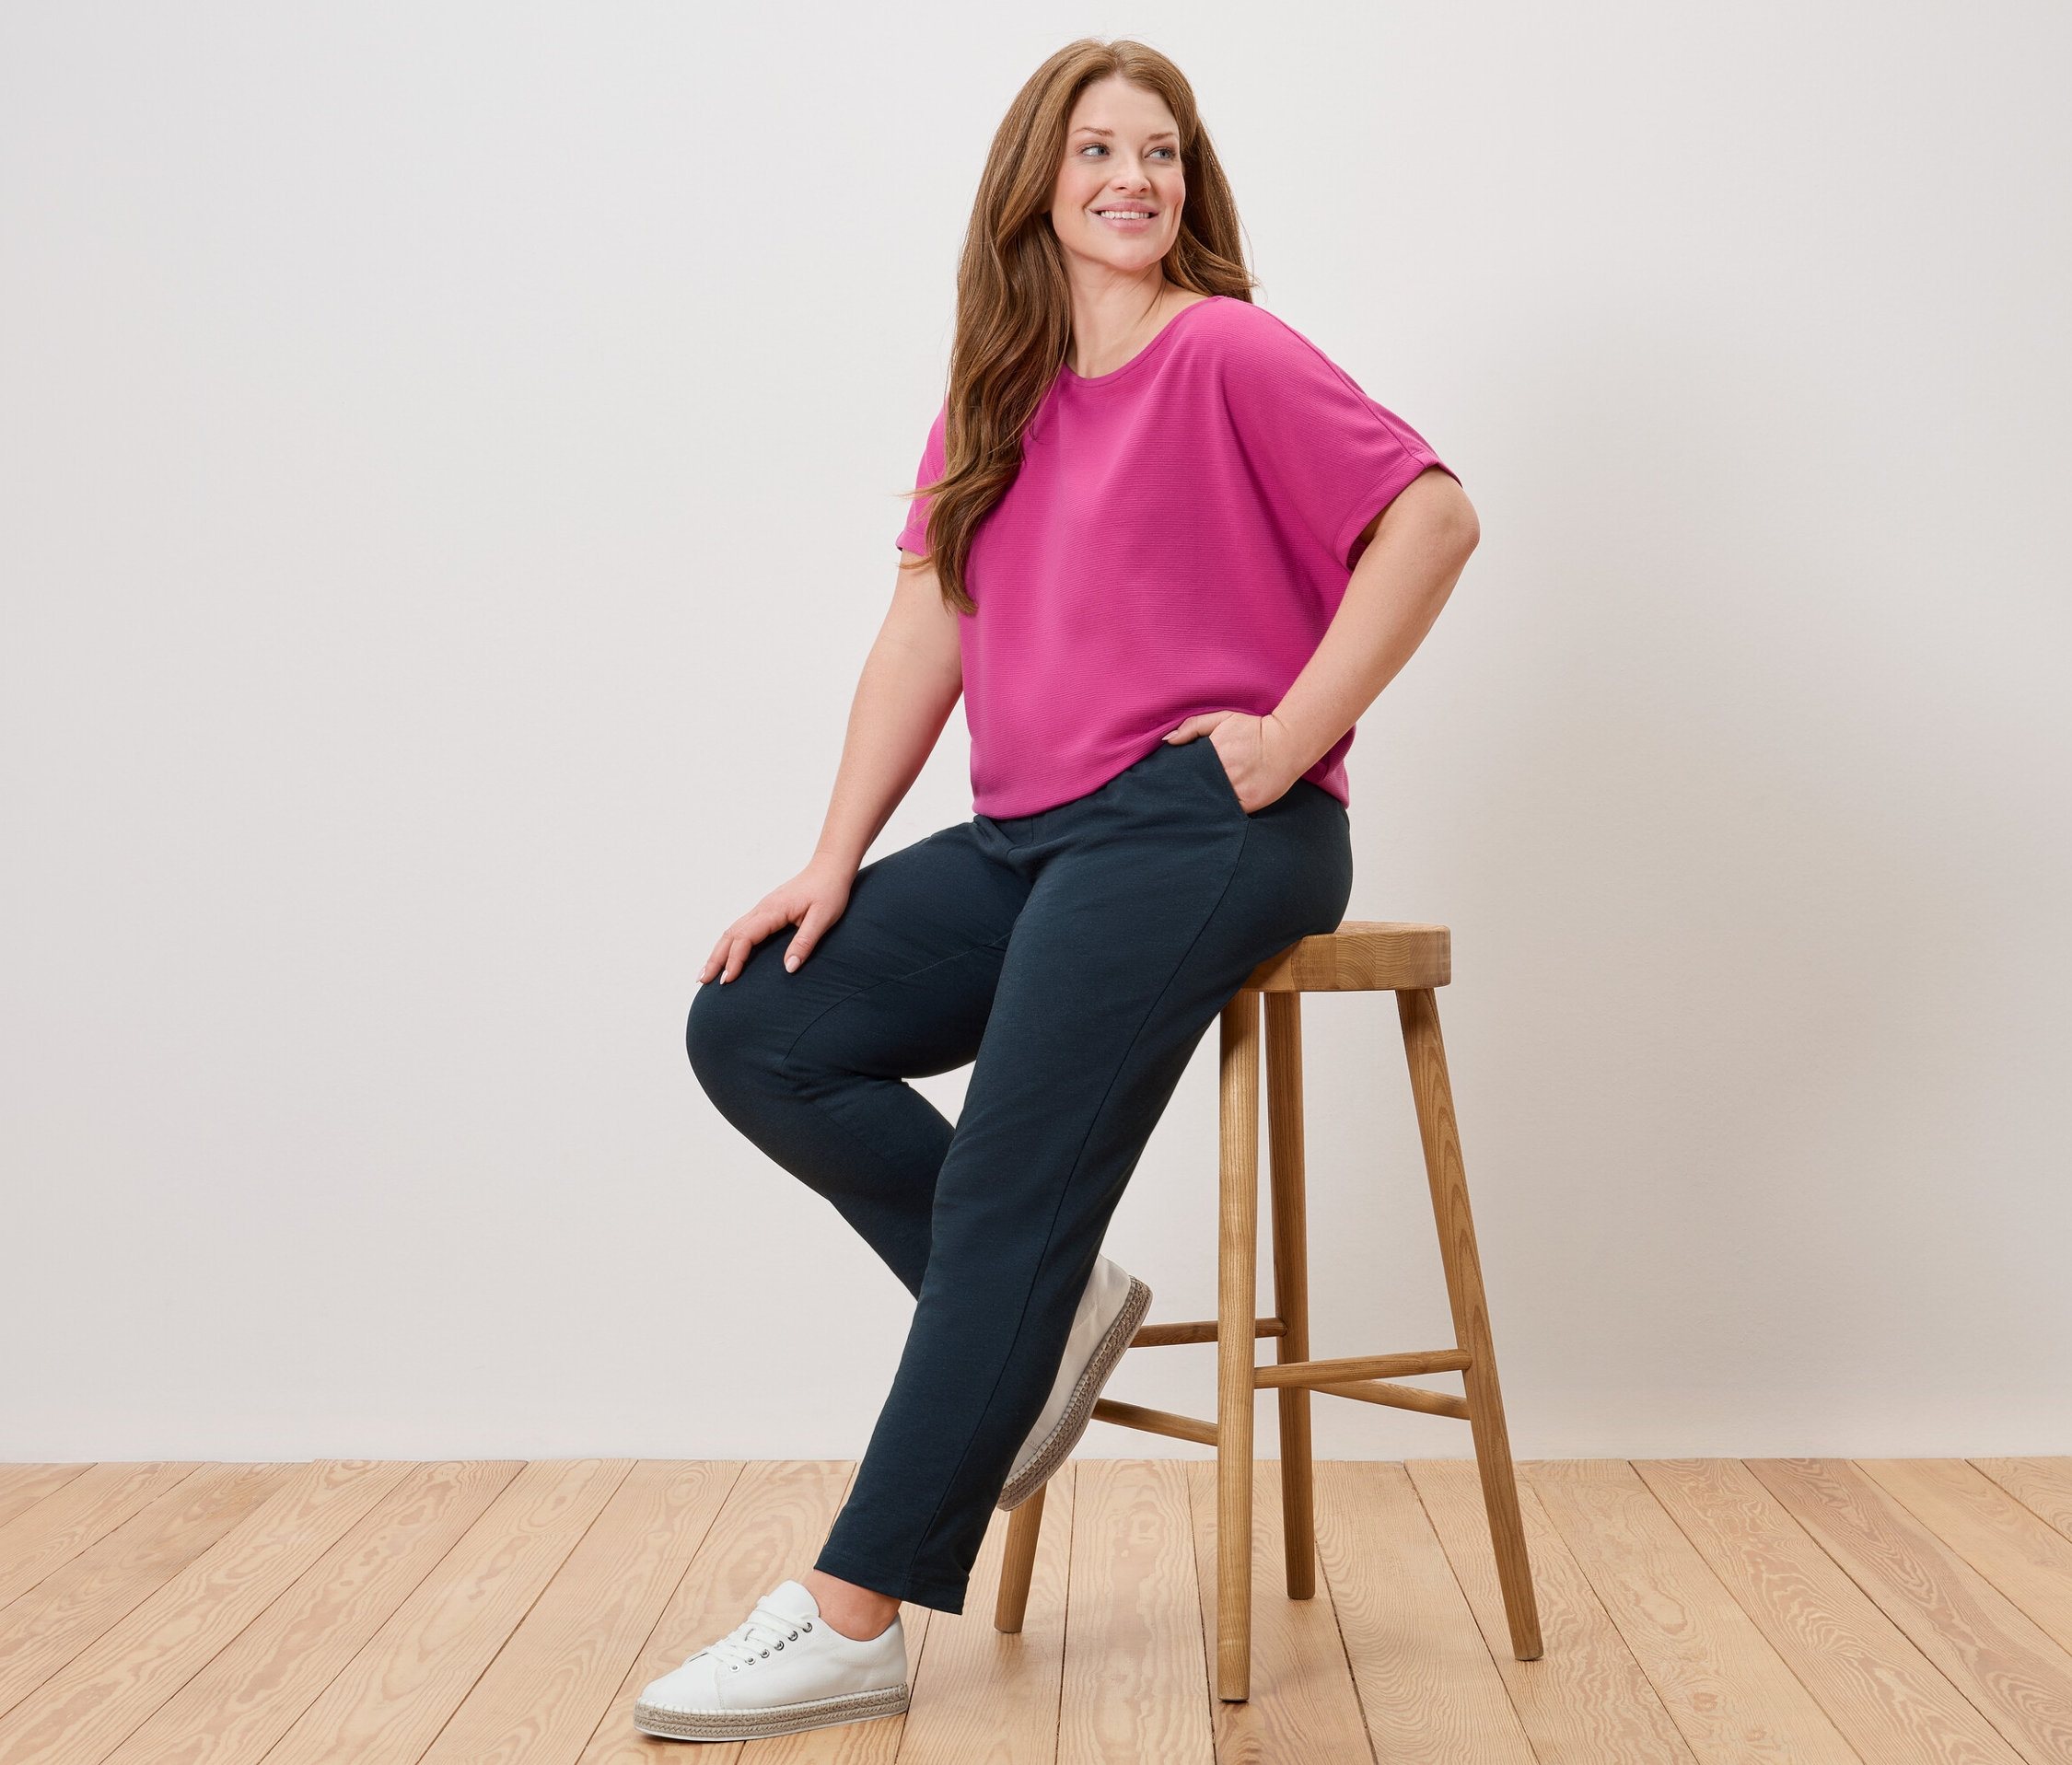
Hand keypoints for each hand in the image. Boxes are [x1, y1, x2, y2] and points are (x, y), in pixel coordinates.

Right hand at [699, 853, 855, 984]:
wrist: (830, 869)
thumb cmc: (829, 892)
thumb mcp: (823, 918)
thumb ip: (805, 942)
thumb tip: (789, 968)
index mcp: (772, 910)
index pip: (745, 937)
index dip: (734, 959)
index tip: (728, 979)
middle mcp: (762, 908)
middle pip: (730, 934)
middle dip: (715, 958)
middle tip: (703, 981)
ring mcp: (762, 908)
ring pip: (732, 930)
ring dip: (717, 951)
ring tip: (706, 972)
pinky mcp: (766, 910)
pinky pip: (740, 928)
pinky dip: (728, 943)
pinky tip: (726, 954)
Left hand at [1163, 711, 1301, 813]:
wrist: (1289, 742)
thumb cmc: (1254, 730)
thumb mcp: (1224, 719)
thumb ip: (1195, 726)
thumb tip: (1168, 740)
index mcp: (1215, 751)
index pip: (1186, 771)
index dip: (1177, 778)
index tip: (1169, 783)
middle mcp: (1226, 772)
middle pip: (1197, 789)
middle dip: (1186, 794)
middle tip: (1174, 801)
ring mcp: (1239, 789)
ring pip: (1211, 803)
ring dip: (1202, 805)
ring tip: (1191, 808)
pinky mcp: (1250, 803)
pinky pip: (1229, 812)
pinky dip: (1221, 812)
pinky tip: (1214, 811)